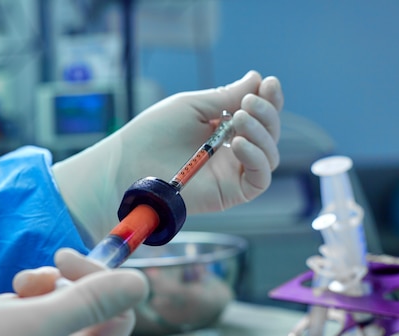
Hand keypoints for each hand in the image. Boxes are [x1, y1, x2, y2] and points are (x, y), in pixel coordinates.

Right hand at [0, 249, 147, 335]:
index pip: (116, 315)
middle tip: (30, 281)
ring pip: (55, 308)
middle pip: (85, 309)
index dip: (99, 281)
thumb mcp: (42, 322)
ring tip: (10, 296)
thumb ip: (94, 300)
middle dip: (60, 285)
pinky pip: (28, 316)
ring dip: (35, 291)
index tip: (65, 259)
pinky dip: (16, 305)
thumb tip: (141, 282)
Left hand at [53, 70, 283, 242]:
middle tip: (249, 104)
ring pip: (269, 155)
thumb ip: (226, 97)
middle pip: (269, 134)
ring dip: (262, 133)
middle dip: (267, 114)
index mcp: (224, 129)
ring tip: (240, 119)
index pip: (259, 115)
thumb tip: (257, 79)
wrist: (129, 163)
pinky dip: (257, 158)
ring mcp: (232, 173)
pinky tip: (239, 143)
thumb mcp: (192, 106)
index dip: (270, 99)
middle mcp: (231, 151)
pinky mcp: (230, 193)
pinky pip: (260, 179)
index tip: (269, 83)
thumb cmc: (153, 133)